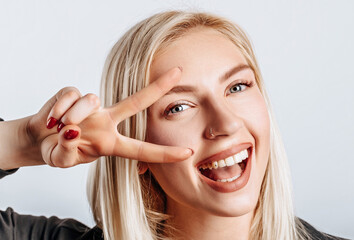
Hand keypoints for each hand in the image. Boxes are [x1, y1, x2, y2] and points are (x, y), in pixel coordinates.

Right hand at [30, 67, 190, 168]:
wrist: (38, 139)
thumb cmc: (59, 151)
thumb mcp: (62, 160)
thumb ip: (67, 150)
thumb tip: (72, 131)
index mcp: (111, 143)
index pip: (143, 149)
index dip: (165, 153)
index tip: (189, 152)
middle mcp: (107, 122)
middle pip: (137, 102)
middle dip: (159, 87)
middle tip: (179, 72)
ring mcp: (93, 107)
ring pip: (92, 100)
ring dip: (73, 116)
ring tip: (59, 128)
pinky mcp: (74, 94)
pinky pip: (72, 94)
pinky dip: (59, 108)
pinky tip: (51, 118)